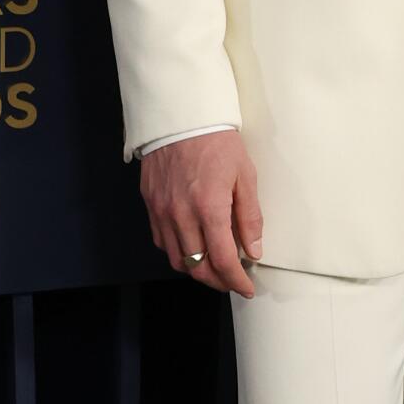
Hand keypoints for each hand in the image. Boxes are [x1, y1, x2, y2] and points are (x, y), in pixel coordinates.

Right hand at [139, 128, 262, 295]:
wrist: (181, 115)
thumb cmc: (217, 142)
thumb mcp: (245, 176)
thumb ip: (250, 217)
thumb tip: (253, 250)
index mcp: (209, 208)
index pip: (223, 260)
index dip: (236, 281)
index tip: (246, 287)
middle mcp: (181, 215)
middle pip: (197, 268)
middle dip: (218, 282)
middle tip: (232, 281)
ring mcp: (161, 211)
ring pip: (177, 260)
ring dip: (197, 270)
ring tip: (214, 266)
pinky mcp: (150, 204)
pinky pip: (161, 241)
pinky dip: (178, 252)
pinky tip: (192, 246)